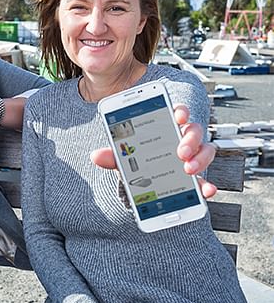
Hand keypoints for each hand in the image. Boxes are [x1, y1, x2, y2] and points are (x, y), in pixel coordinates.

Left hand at [91, 104, 216, 198]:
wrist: (141, 184)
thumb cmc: (136, 160)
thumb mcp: (124, 157)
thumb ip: (113, 155)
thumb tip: (96, 156)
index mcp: (165, 127)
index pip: (177, 112)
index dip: (180, 111)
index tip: (178, 116)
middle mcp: (181, 139)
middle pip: (194, 130)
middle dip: (190, 139)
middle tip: (181, 151)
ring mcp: (191, 157)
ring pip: (205, 151)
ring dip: (200, 159)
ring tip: (188, 169)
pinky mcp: (195, 176)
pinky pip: (205, 178)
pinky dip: (206, 185)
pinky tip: (204, 191)